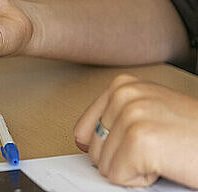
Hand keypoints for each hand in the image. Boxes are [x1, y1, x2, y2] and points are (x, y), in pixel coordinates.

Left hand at [74, 74, 197, 187]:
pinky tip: (167, 163)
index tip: (135, 145)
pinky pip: (118, 177)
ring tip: (165, 153)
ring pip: (104, 165)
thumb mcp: (151, 113)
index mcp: (123, 86)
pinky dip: (143, 181)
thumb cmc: (195, 135)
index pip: (83, 129)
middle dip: (124, 159)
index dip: (107, 148)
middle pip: (94, 149)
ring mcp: (131, 116)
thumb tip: (82, 141)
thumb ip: (115, 120)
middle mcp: (124, 95)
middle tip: (160, 148)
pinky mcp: (139, 141)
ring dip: (136, 169)